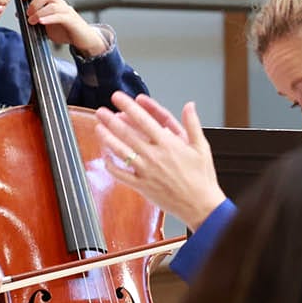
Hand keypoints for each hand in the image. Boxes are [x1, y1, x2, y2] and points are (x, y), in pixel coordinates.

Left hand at [20, 0, 107, 56]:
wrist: (83, 40)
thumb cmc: (66, 30)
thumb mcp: (46, 23)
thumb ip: (35, 17)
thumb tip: (19, 13)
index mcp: (53, 2)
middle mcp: (60, 4)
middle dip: (34, 3)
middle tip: (28, 15)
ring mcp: (67, 11)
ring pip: (52, 5)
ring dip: (39, 12)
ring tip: (33, 21)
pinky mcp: (71, 21)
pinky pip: (60, 16)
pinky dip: (49, 18)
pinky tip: (42, 22)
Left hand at [94, 94, 227, 227]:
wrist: (200, 205)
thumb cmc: (202, 178)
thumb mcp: (202, 147)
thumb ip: (192, 124)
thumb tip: (190, 106)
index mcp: (168, 144)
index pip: (143, 119)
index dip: (128, 106)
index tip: (119, 97)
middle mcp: (154, 156)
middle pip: (127, 133)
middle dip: (111, 120)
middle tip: (101, 110)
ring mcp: (146, 171)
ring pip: (121, 151)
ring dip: (107, 138)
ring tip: (99, 128)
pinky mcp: (141, 185)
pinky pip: (121, 174)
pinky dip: (111, 165)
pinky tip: (105, 157)